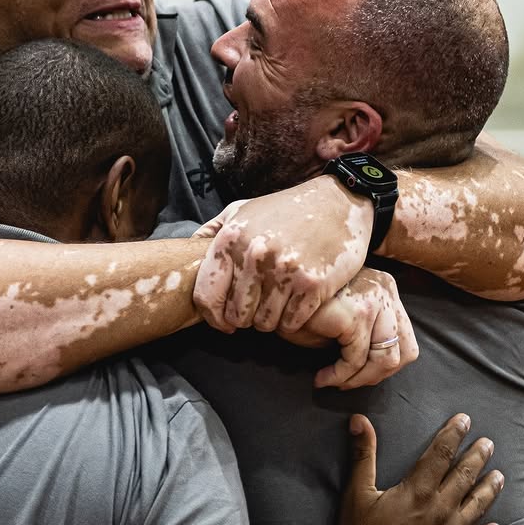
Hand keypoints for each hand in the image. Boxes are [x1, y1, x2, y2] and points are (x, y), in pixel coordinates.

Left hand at [193, 179, 372, 334]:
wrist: (338, 201)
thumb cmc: (286, 209)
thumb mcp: (242, 209)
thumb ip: (211, 231)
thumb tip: (185, 252)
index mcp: (231, 239)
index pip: (207, 297)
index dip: (213, 317)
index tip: (223, 322)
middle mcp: (254, 255)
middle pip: (237, 315)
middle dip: (246, 318)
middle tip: (258, 308)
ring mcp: (284, 270)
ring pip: (264, 323)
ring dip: (271, 320)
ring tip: (278, 303)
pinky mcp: (312, 283)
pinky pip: (291, 323)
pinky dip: (294, 320)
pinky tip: (298, 304)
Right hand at [281, 267, 418, 388]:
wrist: (277, 286)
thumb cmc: (302, 302)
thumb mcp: (339, 317)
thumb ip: (360, 334)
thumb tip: (367, 368)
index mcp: (385, 289)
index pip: (406, 338)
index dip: (385, 365)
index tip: (359, 374)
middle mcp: (386, 292)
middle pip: (406, 352)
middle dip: (376, 376)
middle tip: (348, 383)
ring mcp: (374, 302)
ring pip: (386, 360)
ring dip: (358, 380)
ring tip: (334, 383)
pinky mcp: (356, 315)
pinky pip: (356, 359)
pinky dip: (340, 376)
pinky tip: (323, 378)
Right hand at [334, 414, 503, 524]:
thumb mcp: (356, 495)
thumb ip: (362, 456)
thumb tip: (359, 420)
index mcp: (417, 490)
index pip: (440, 454)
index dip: (452, 434)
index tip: (464, 420)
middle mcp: (441, 509)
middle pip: (464, 475)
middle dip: (477, 456)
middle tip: (488, 443)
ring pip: (478, 505)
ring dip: (490, 488)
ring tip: (499, 475)